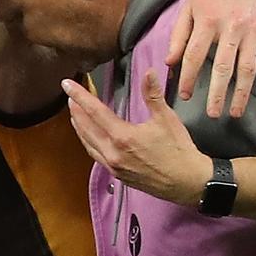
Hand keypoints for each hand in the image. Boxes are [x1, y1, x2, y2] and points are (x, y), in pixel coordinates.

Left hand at [62, 71, 211, 205]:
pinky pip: (96, 156)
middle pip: (86, 128)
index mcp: (123, 137)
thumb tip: (149, 73)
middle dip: (76, 110)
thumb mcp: (166, 118)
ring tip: (75, 114)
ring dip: (80, 127)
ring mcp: (114, 166)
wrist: (188, 182)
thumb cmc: (179, 151)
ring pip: (88, 144)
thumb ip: (153, 94)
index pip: (94, 111)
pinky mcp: (118, 175)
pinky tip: (90, 138)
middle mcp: (113, 153)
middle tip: (70, 96)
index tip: (67, 85)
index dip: (79, 95)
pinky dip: (89, 143)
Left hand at [165, 0, 255, 117]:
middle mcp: (232, 27)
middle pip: (223, 67)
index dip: (187, 77)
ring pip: (249, 67)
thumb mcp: (190, 7)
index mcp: (208, 21)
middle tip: (212, 114)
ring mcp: (255, 30)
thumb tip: (169, 62)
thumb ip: (179, 35)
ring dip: (243, 92)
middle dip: (217, 93)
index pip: (194, 56)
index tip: (183, 96)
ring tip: (236, 112)